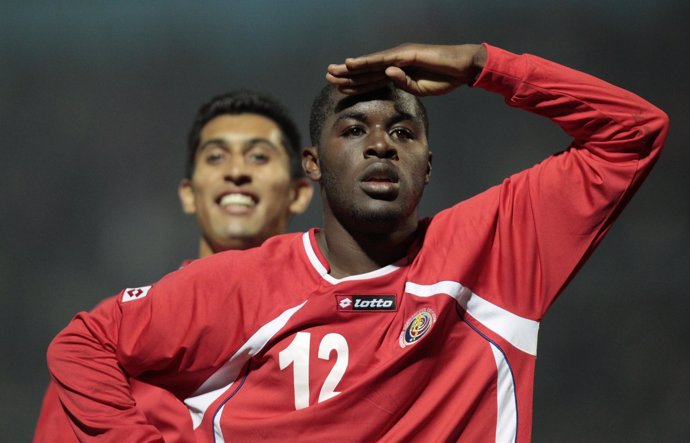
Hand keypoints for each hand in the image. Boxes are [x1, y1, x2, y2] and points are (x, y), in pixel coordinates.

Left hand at [326, 43, 486, 95]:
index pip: (371, 79)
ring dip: (350, 68)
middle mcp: (394, 62)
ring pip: (369, 64)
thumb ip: (403, 84)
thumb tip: (387, 76)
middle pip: (366, 70)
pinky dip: (366, 62)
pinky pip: (382, 60)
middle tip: (327, 77)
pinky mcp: (405, 54)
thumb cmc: (443, 78)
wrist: (462, 68)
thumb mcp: (419, 88)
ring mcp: (399, 56)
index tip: (338, 88)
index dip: (354, 84)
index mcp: (397, 72)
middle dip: (346, 75)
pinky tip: (352, 64)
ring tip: (333, 71)